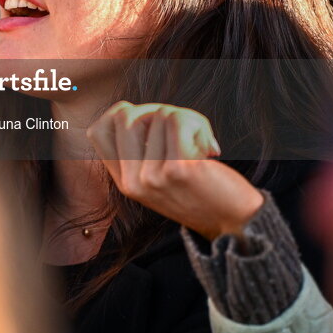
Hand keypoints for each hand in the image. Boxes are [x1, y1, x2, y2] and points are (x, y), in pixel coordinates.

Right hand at [88, 102, 263, 239]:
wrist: (234, 223)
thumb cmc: (202, 190)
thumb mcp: (160, 176)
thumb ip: (142, 150)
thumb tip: (131, 109)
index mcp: (125, 182)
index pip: (97, 131)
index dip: (120, 114)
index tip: (150, 121)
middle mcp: (132, 181)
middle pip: (125, 115)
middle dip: (158, 110)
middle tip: (183, 129)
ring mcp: (151, 176)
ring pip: (158, 114)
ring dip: (188, 118)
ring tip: (201, 142)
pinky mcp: (177, 169)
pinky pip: (178, 120)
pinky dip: (199, 124)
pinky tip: (209, 147)